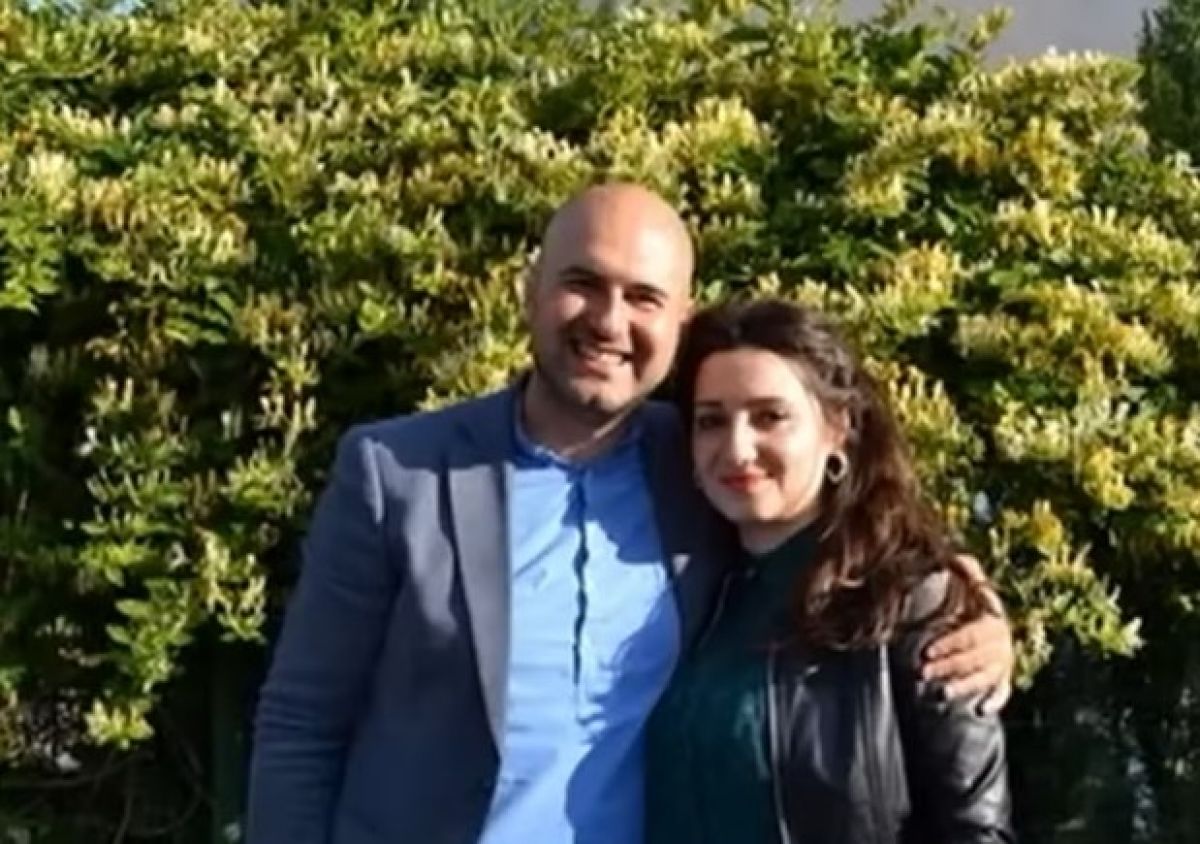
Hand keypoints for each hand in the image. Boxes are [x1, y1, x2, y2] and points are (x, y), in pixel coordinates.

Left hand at [921, 555, 1013, 713]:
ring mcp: (1004, 662)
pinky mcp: (1003, 678)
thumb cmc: (974, 604)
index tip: (926, 650)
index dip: (950, 643)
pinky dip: (995, 700)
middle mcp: (1001, 643)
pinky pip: (1003, 691)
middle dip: (949, 666)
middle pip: (975, 659)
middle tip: (922, 673)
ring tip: (940, 694)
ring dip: (964, 686)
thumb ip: (966, 570)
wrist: (990, 624)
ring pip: (985, 677)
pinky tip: (980, 709)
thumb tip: (956, 556)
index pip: (971, 634)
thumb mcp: (971, 585)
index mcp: (993, 620)